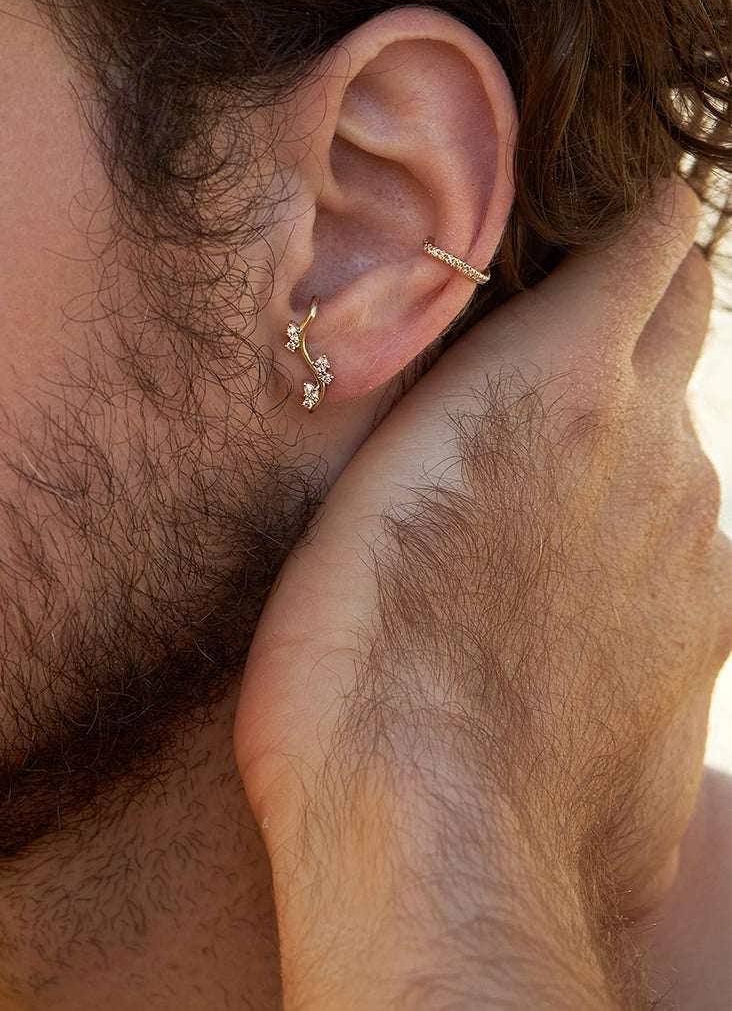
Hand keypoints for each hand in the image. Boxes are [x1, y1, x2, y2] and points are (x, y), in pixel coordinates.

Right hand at [233, 179, 731, 1003]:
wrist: (436, 837)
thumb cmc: (352, 644)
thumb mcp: (364, 477)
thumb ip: (439, 395)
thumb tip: (463, 354)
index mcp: (565, 376)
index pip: (654, 243)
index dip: (634, 217)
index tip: (599, 213)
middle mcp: (663, 447)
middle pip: (686, 325)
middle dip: (643, 298)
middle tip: (569, 309)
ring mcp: (701, 553)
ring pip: (679, 449)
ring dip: (627, 432)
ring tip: (532, 470)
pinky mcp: (708, 649)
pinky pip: (682, 554)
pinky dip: (635, 541)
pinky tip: (558, 589)